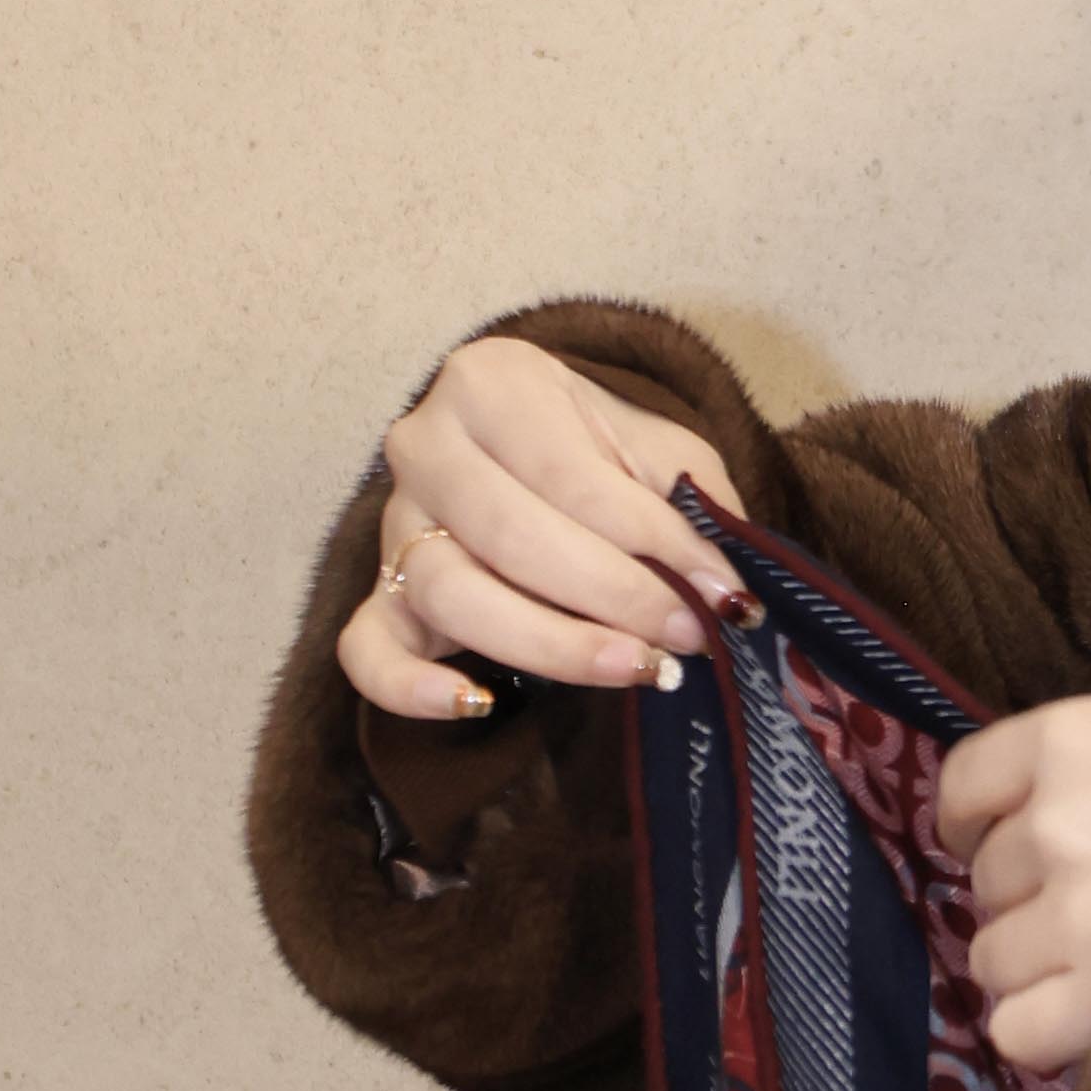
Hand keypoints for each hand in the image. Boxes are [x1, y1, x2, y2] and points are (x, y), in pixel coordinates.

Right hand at [339, 332, 757, 720]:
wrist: (522, 443)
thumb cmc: (595, 448)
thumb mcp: (655, 449)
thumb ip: (691, 506)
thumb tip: (724, 592)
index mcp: (489, 386)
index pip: (571, 477)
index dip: (652, 543)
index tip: (719, 595)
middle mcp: (424, 447)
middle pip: (510, 536)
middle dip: (611, 597)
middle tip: (683, 638)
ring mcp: (393, 526)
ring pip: (452, 595)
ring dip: (549, 645)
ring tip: (631, 668)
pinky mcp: (378, 595)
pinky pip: (366, 651)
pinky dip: (413, 688)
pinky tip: (481, 703)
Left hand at [934, 697, 1090, 1072]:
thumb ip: (1090, 781)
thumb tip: (1002, 838)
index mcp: (1074, 743)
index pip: (964, 785)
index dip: (977, 823)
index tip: (1000, 842)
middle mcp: (1062, 825)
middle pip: (986, 880)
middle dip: (1029, 899)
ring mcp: (1076, 918)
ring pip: (991, 959)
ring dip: (1038, 969)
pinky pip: (1014, 1028)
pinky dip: (1047, 1031)